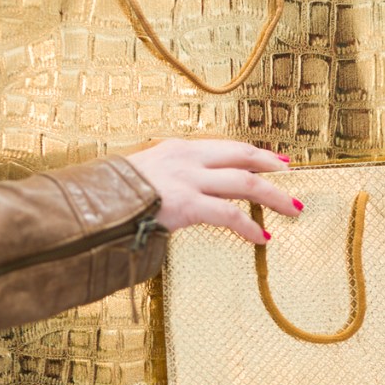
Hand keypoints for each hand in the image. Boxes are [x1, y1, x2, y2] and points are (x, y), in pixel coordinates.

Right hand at [127, 139, 301, 243]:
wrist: (90, 204)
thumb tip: (186, 192)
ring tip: (293, 209)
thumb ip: (169, 177)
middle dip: (272, 167)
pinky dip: (250, 226)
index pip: (226, 147)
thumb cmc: (111, 195)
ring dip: (274, 196)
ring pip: (245, 183)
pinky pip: (229, 215)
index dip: (255, 153)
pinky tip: (263, 237)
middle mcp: (187, 158)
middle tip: (292, 176)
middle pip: (243, 157)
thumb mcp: (144, 174)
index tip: (276, 160)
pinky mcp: (187, 204)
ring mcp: (188, 180)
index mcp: (178, 148)